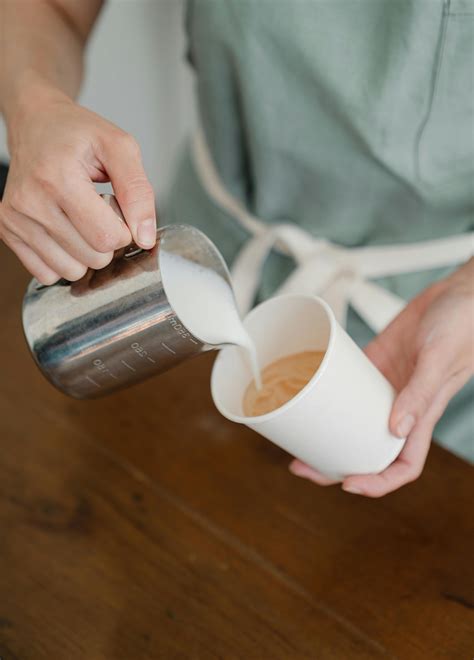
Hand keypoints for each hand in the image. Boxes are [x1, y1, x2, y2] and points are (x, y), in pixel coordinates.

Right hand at [0, 83, 155, 284]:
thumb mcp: (119, 147)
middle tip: (97, 209)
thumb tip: (145, 237)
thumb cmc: (77, 134)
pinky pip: (47, 273)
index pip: (107, 238)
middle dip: (106, 241)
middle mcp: (30, 201)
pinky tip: (64, 230)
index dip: (124, 230)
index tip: (115, 207)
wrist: (36, 122)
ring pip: (71, 272)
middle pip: (92, 258)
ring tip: (80, 218)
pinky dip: (63, 258)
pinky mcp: (7, 230)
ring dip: (85, 252)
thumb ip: (138, 192)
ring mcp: (15, 218)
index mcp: (58, 178)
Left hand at [289, 258, 473, 496]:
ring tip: (295, 439)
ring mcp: (384, 385)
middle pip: (366, 449)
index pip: (403, 465)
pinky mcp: (373, 362)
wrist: (460, 291)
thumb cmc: (463, 324)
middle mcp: (400, 406)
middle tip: (301, 466)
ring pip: (352, 421)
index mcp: (422, 415)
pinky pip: (346, 384)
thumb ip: (420, 393)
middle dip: (335, 464)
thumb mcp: (439, 359)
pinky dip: (327, 392)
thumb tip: (395, 429)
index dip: (378, 482)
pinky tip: (306, 394)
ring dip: (325, 434)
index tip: (347, 484)